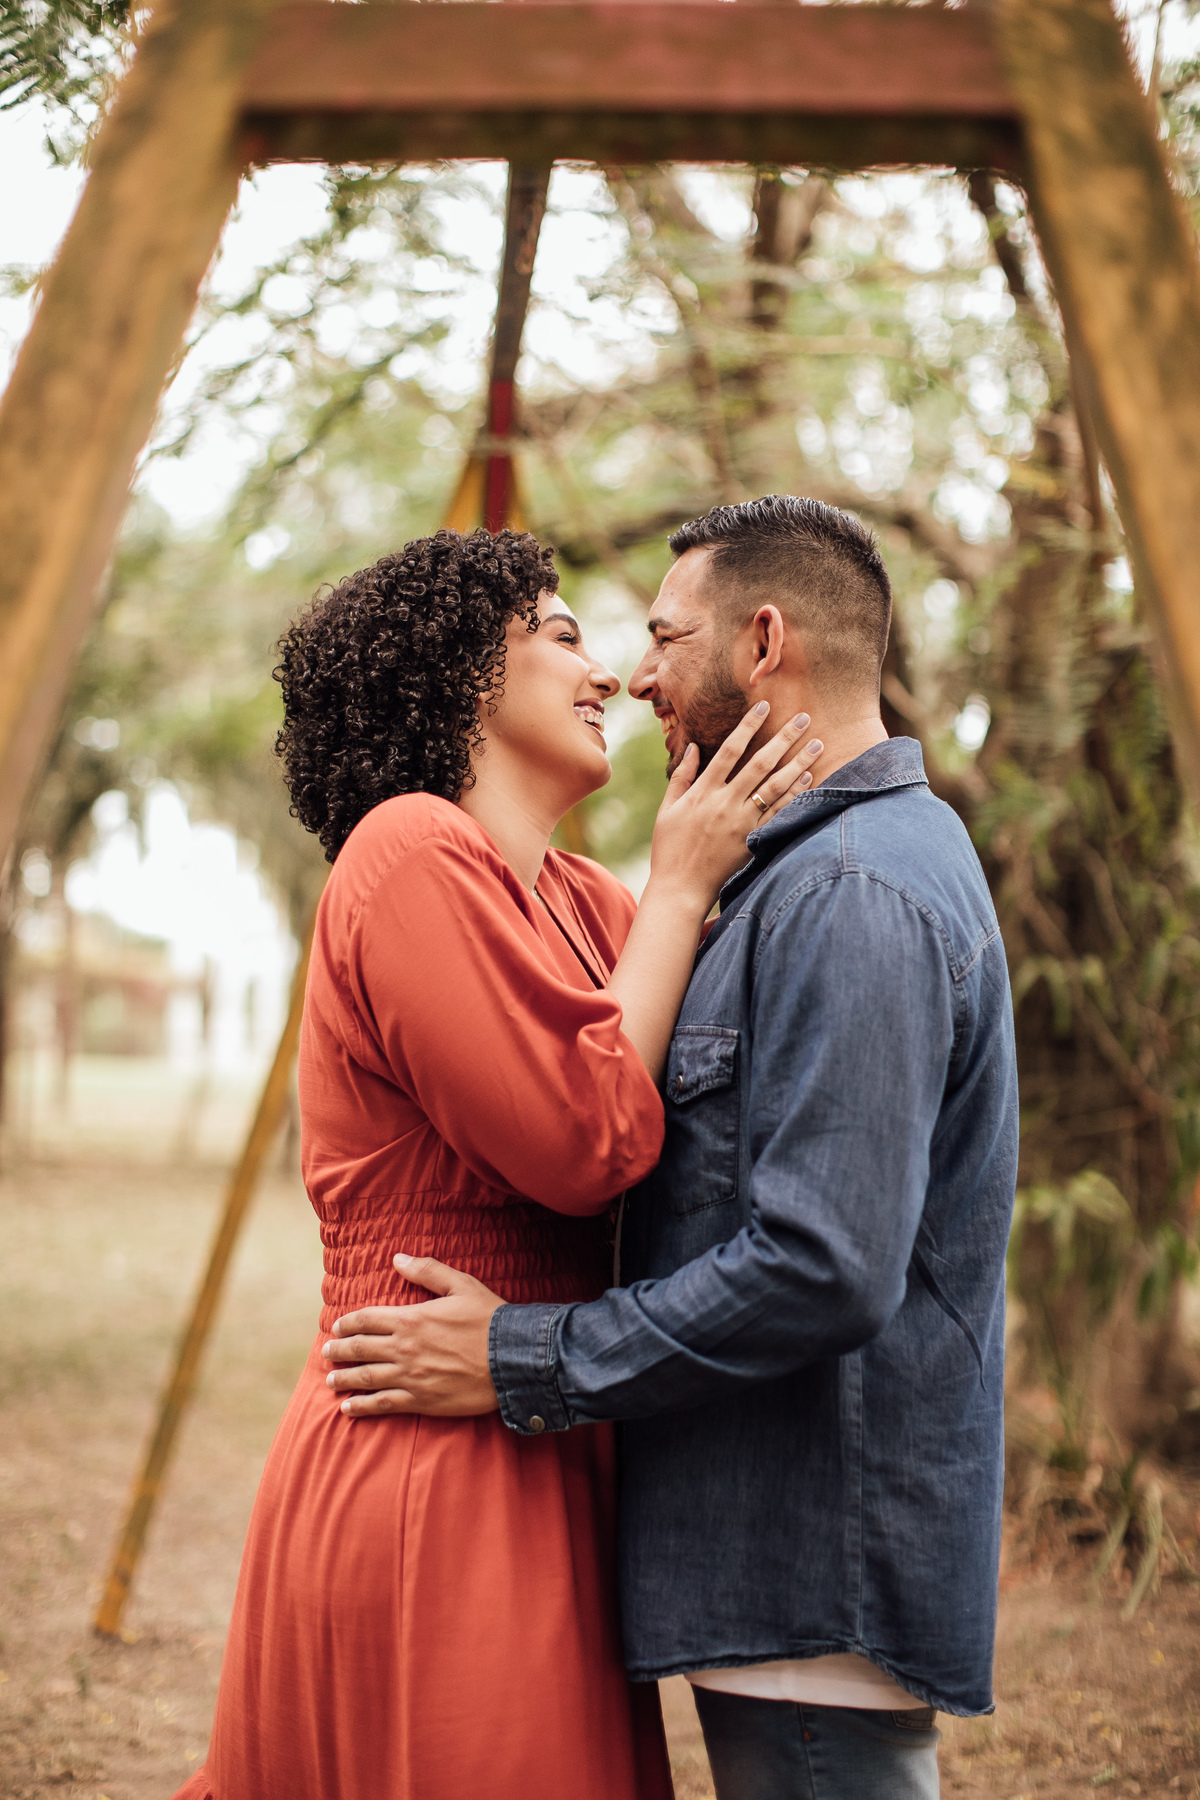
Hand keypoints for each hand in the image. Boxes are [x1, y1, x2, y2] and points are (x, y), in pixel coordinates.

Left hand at [321, 1254, 504, 1417]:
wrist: (512, 1359)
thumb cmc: (489, 1319)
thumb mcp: (461, 1285)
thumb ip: (427, 1271)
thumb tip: (398, 1258)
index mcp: (410, 1318)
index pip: (367, 1319)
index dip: (348, 1322)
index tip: (337, 1326)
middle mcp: (403, 1348)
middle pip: (359, 1349)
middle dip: (339, 1350)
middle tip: (327, 1353)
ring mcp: (409, 1377)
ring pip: (365, 1378)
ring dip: (344, 1379)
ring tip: (330, 1380)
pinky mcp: (420, 1401)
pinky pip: (382, 1404)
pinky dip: (362, 1407)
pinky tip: (348, 1409)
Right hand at [648, 704, 821, 906]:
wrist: (680, 888)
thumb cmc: (670, 848)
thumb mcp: (668, 810)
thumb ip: (682, 777)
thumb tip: (694, 747)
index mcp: (703, 792)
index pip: (730, 750)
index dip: (748, 726)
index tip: (764, 706)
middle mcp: (724, 804)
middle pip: (760, 763)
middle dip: (783, 738)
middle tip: (804, 717)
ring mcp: (741, 823)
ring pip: (775, 787)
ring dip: (798, 763)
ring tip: (817, 744)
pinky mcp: (752, 841)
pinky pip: (778, 814)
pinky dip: (794, 795)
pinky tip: (808, 778)